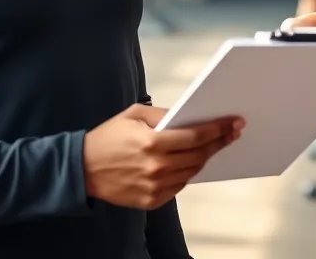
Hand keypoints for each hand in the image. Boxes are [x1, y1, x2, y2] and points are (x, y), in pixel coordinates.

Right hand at [83, 104, 242, 210]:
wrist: (82, 169)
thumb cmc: (107, 138)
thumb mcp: (133, 114)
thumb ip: (163, 114)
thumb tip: (188, 116)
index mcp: (152, 142)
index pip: (195, 136)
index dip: (218, 129)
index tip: (233, 123)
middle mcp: (156, 166)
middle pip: (199, 155)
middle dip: (218, 143)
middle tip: (232, 133)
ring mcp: (155, 186)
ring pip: (192, 172)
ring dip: (205, 158)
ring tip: (213, 146)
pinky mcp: (152, 200)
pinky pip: (179, 186)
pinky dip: (187, 173)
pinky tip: (191, 162)